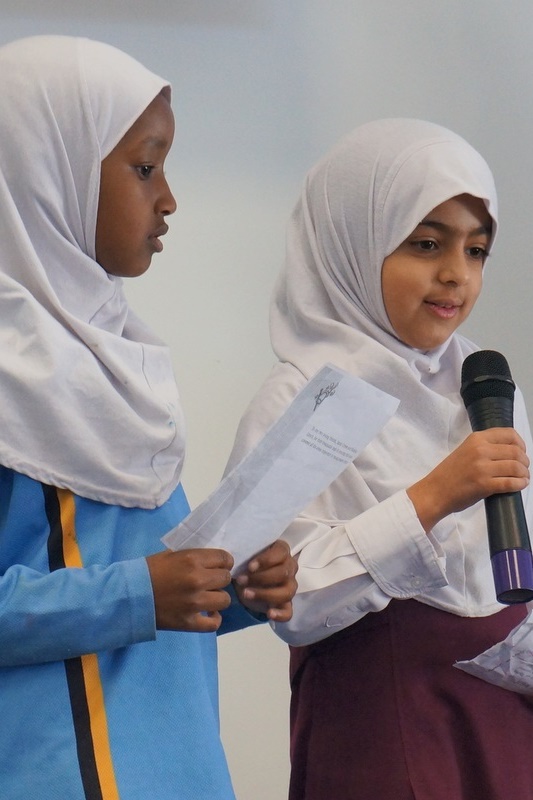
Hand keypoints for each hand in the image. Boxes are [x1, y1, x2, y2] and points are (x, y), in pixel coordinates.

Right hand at [146, 548, 233, 632]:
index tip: (219, 566)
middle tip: (210, 581)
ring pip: (225, 600)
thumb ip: (192, 557)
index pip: (224, 559)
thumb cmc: (148, 571)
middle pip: (226, 578)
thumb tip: (209, 561)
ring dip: (217, 598)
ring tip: (208, 597)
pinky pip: (214, 623)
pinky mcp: (189, 622)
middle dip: (219, 579)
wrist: (128, 596)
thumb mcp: (170, 554)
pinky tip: (208, 613)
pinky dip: (214, 618)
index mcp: (192, 560)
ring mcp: (195, 603)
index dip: (224, 562)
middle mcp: (197, 580)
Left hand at [234, 540, 297, 621]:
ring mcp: (290, 587)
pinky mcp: (286, 604)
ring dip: (265, 594)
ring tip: (246, 594)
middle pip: (283, 573)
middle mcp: (290, 568)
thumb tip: (236, 558)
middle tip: (242, 580)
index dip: (266, 560)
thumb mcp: (246, 555)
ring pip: (286, 592)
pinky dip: (280, 614)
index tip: (250, 567)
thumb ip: (246, 554)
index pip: (281, 553)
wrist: (245, 581)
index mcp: (282, 551)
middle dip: (261, 578)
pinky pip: (288, 612)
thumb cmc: (248, 563)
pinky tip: (269, 614)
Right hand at [408, 427, 529, 532]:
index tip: (522, 452)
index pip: (509, 434)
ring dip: (524, 474)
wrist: (435, 492)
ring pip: (516, 467)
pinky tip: (520, 485)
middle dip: (525, 461)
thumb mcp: (465, 450)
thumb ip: (484, 447)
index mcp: (476, 439)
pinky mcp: (484, 485)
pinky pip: (510, 483)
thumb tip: (510, 451)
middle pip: (516, 452)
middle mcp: (480, 450)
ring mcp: (482, 468)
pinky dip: (520, 484)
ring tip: (523, 478)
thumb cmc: (450, 473)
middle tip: (524, 469)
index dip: (521, 444)